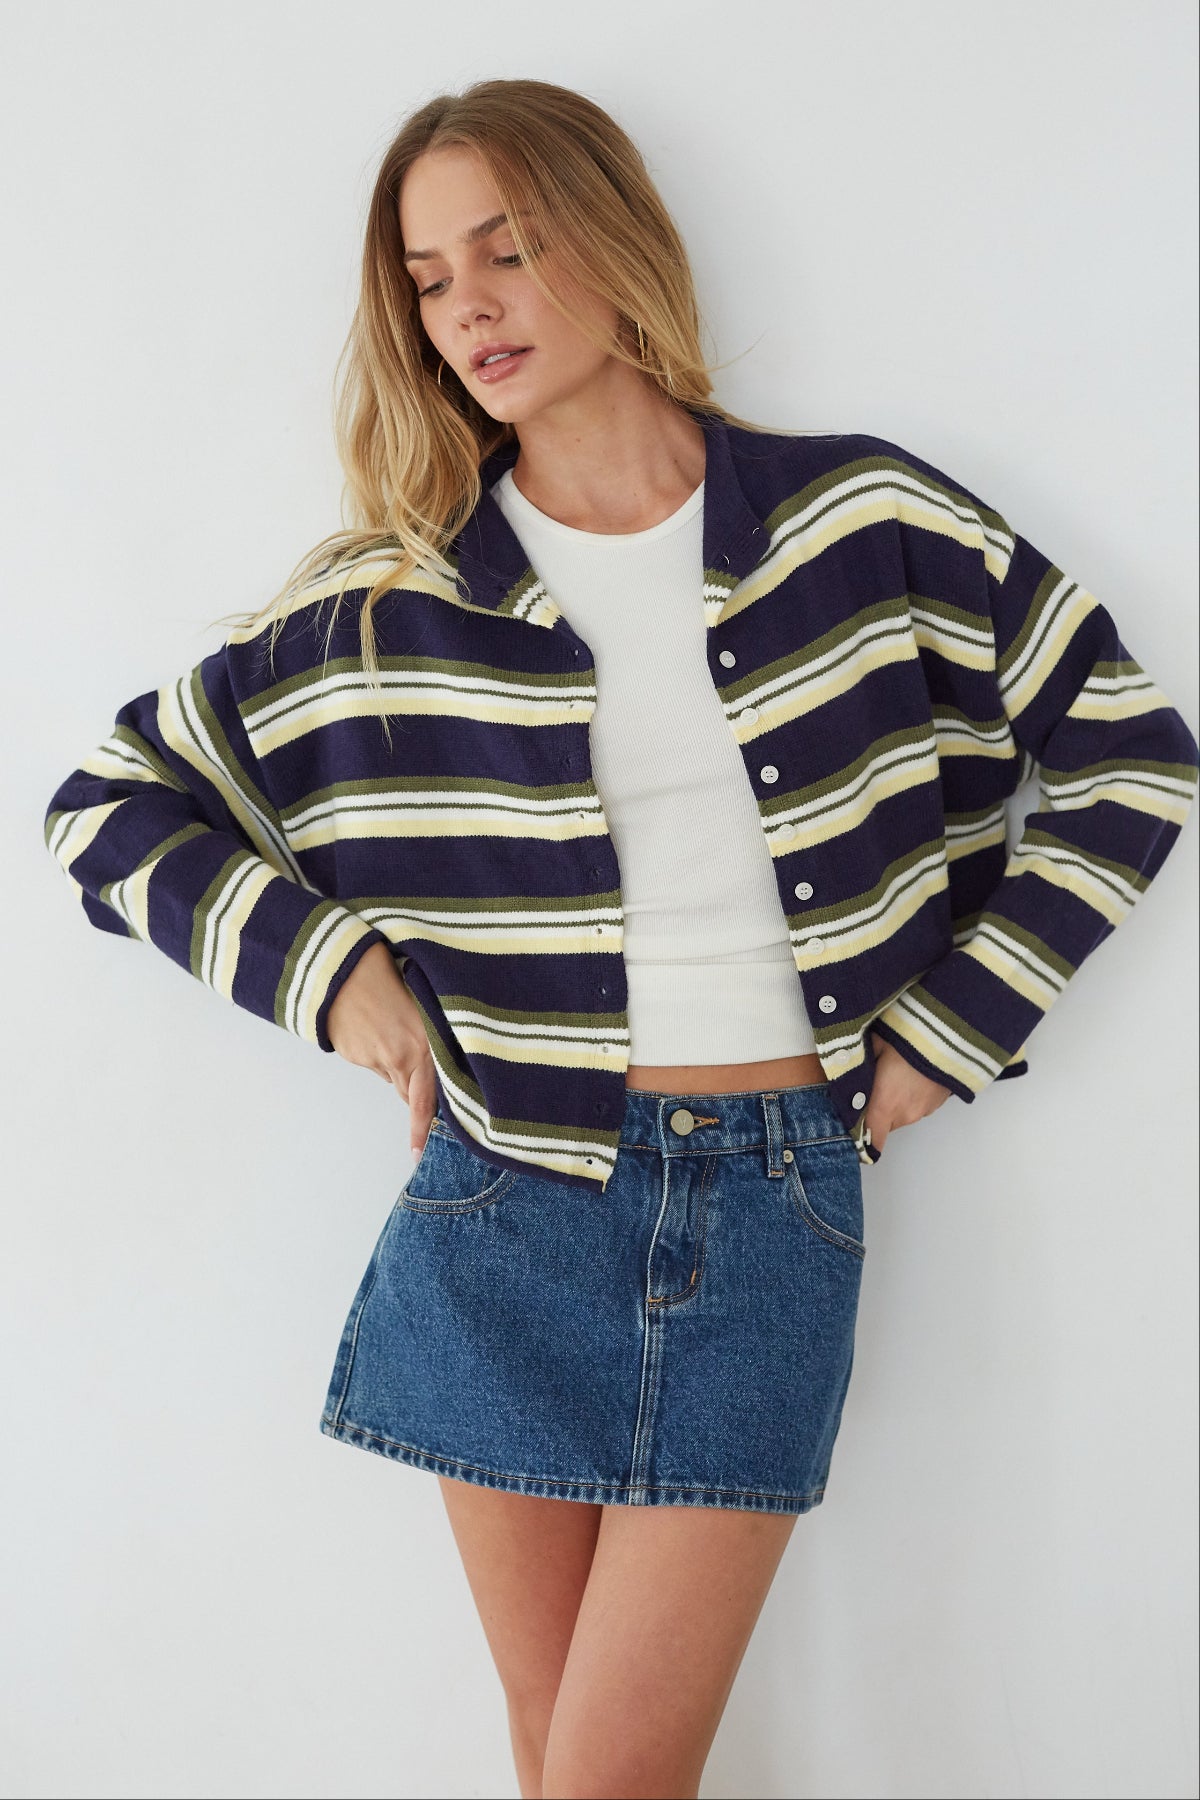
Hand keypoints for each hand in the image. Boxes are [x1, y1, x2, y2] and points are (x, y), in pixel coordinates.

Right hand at [327, 942, 437, 1153]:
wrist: (342, 966)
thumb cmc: (386, 974)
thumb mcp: (420, 1003)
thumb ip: (429, 1035)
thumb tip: (435, 1058)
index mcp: (424, 1044)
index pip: (426, 1100)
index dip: (423, 1129)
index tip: (418, 1153)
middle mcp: (400, 1057)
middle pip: (410, 1095)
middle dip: (414, 1091)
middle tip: (413, 1065)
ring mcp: (373, 1058)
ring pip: (390, 1076)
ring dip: (394, 1064)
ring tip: (390, 1028)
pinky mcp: (354, 1055)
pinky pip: (371, 1062)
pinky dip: (374, 1051)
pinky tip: (372, 1026)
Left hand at [864, 1031, 951, 1154]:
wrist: (949, 1037)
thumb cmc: (908, 1041)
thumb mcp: (874, 1045)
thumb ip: (858, 1064)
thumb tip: (843, 1068)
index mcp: (885, 1105)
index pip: (872, 1139)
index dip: (863, 1139)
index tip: (856, 1131)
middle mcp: (905, 1114)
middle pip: (885, 1125)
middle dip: (877, 1111)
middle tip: (876, 1085)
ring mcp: (924, 1110)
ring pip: (902, 1116)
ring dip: (896, 1104)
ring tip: (897, 1076)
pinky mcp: (938, 1104)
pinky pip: (918, 1107)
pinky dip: (913, 1097)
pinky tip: (913, 1076)